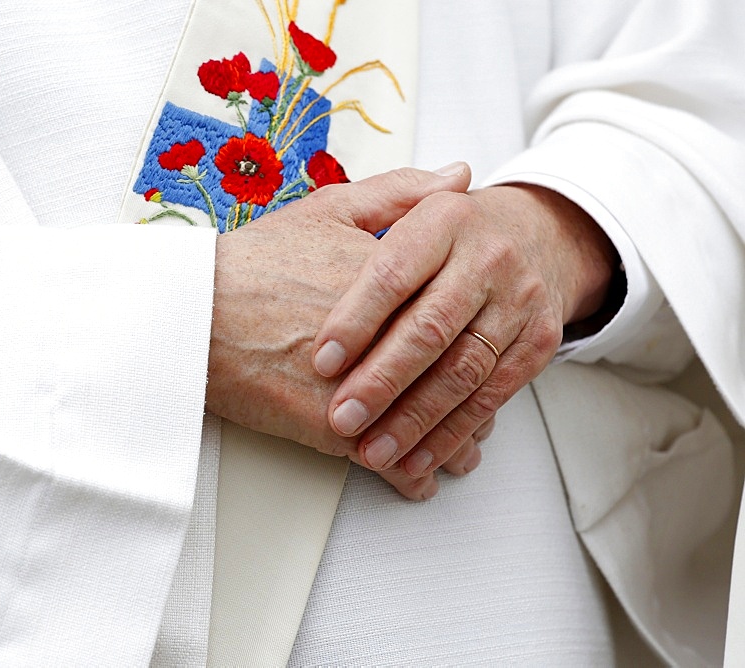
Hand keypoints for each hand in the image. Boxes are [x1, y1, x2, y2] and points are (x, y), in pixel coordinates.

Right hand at [205, 166, 471, 497]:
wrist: (192, 312)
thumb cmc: (253, 263)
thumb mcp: (329, 210)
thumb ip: (400, 193)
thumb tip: (460, 177)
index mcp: (400, 284)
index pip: (463, 319)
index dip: (480, 341)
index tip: (484, 351)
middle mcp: (393, 337)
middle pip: (456, 377)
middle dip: (473, 402)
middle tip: (480, 413)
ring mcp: (368, 387)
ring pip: (431, 426)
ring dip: (450, 443)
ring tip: (459, 452)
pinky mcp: (336, 428)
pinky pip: (391, 461)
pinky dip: (410, 475)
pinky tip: (417, 480)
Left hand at [311, 184, 618, 489]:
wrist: (540, 235)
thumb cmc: (450, 231)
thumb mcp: (408, 201)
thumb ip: (375, 201)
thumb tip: (333, 213)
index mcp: (444, 219)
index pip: (393, 274)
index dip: (355, 320)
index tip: (322, 361)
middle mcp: (488, 258)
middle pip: (430, 329)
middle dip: (382, 381)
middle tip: (343, 418)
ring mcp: (518, 302)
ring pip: (463, 370)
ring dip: (414, 420)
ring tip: (373, 451)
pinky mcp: (539, 342)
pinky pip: (492, 396)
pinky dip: (451, 434)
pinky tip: (416, 458)